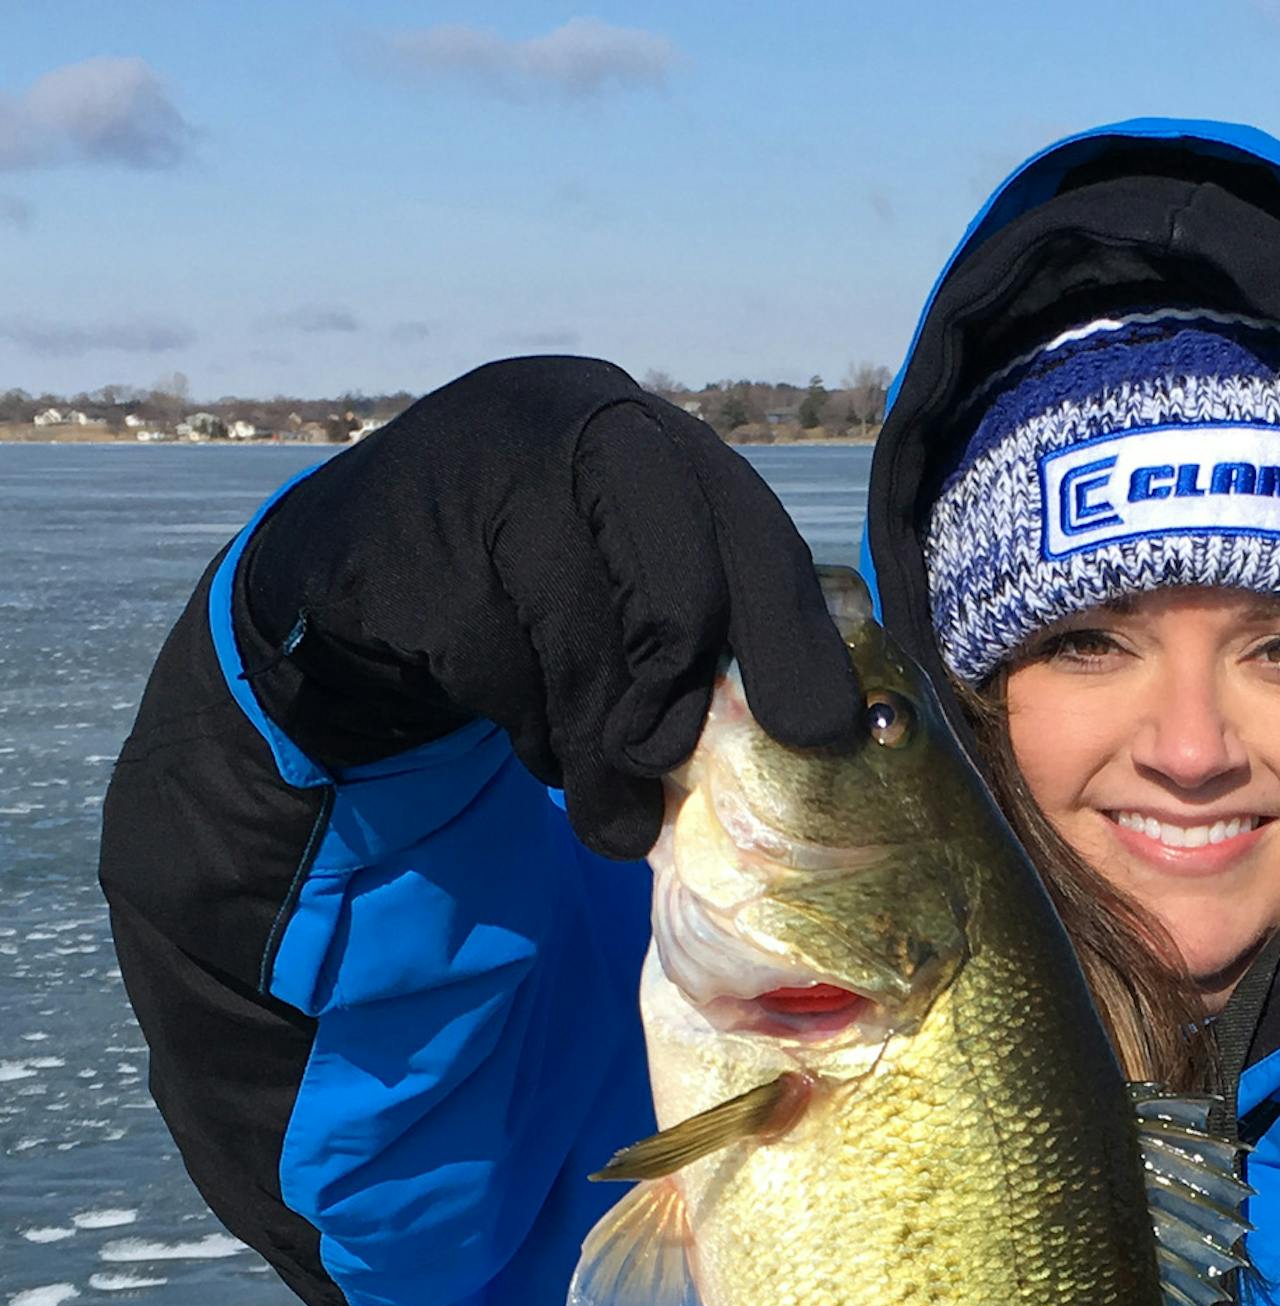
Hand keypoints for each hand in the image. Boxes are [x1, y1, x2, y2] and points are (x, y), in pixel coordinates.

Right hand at [236, 357, 860, 856]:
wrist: (345, 576)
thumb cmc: (517, 594)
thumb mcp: (615, 588)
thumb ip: (696, 632)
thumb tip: (809, 739)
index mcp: (638, 429)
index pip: (747, 528)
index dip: (792, 638)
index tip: (823, 734)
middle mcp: (566, 423)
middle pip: (680, 589)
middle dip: (685, 702)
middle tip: (671, 772)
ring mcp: (479, 476)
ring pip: (589, 653)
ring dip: (599, 751)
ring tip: (597, 796)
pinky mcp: (409, 551)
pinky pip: (503, 679)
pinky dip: (525, 732)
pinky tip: (510, 721)